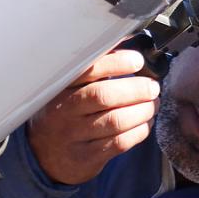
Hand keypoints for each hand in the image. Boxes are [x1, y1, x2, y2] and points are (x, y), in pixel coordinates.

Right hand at [27, 49, 160, 184]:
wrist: (45, 155)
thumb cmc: (65, 112)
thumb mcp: (70, 88)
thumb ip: (95, 66)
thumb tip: (126, 39)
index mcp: (60, 87)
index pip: (88, 71)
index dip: (116, 63)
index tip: (137, 61)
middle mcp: (64, 111)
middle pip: (103, 96)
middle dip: (135, 89)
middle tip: (152, 87)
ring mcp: (74, 136)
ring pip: (115, 121)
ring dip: (142, 111)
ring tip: (153, 104)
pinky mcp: (86, 158)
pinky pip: (119, 143)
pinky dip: (139, 131)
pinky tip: (145, 123)